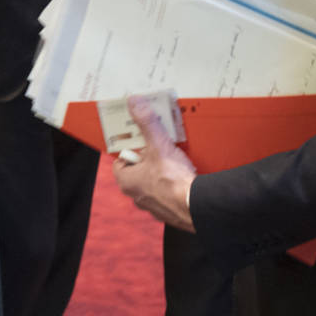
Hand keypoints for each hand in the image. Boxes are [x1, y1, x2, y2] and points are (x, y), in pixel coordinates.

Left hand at [114, 97, 196, 232]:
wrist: (196, 205)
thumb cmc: (172, 180)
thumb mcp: (158, 144)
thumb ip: (146, 123)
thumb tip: (135, 103)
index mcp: (127, 182)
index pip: (120, 162)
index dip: (130, 151)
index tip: (140, 144)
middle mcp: (136, 196)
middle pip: (137, 172)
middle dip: (147, 161)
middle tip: (159, 150)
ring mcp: (153, 206)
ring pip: (152, 185)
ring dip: (160, 175)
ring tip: (173, 163)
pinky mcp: (169, 212)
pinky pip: (167, 196)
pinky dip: (173, 187)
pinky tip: (183, 179)